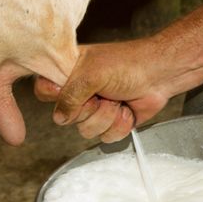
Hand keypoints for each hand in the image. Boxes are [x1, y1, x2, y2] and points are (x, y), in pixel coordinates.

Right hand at [35, 39, 170, 141]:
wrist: (159, 75)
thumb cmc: (128, 64)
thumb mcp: (91, 75)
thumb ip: (70, 96)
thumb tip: (59, 117)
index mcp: (68, 72)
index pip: (43, 90)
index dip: (55, 96)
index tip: (70, 90)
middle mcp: (78, 92)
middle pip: (66, 117)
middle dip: (89, 109)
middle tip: (102, 93)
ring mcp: (94, 108)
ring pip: (86, 130)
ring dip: (107, 117)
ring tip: (117, 99)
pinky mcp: (111, 122)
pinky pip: (105, 137)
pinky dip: (119, 125)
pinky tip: (126, 109)